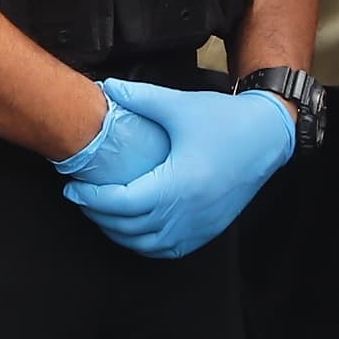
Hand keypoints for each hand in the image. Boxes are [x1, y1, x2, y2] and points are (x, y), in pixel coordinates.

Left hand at [63, 80, 294, 257]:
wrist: (267, 136)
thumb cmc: (224, 119)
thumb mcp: (179, 105)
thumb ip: (139, 98)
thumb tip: (105, 88)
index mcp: (178, 183)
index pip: (122, 202)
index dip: (91, 198)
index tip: (71, 187)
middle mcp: (189, 212)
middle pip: (128, 227)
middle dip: (97, 214)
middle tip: (79, 197)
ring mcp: (199, 225)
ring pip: (146, 245)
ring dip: (117, 232)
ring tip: (100, 211)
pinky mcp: (207, 230)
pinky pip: (167, 250)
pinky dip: (143, 243)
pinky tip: (130, 227)